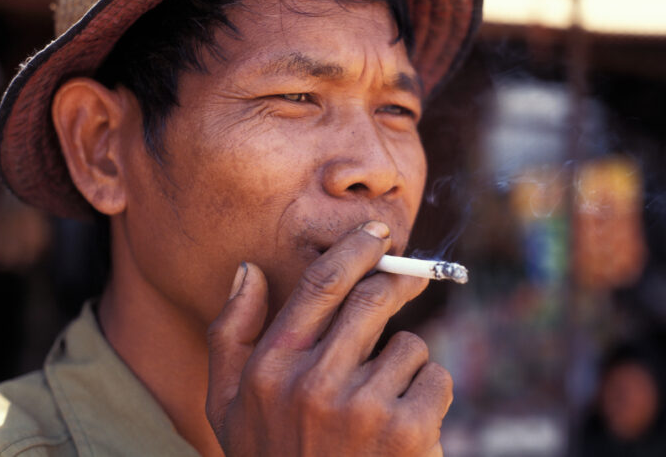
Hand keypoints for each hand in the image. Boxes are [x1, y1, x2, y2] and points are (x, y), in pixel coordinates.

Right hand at [206, 221, 451, 455]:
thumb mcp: (230, 408)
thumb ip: (231, 336)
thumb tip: (248, 270)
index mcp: (270, 370)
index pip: (321, 285)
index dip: (355, 250)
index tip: (377, 234)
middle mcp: (312, 383)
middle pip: (373, 299)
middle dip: (399, 281)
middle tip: (414, 276)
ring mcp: (362, 408)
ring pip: (408, 344)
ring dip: (405, 363)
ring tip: (384, 403)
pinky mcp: (407, 431)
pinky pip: (435, 377)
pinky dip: (428, 394)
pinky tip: (405, 427)